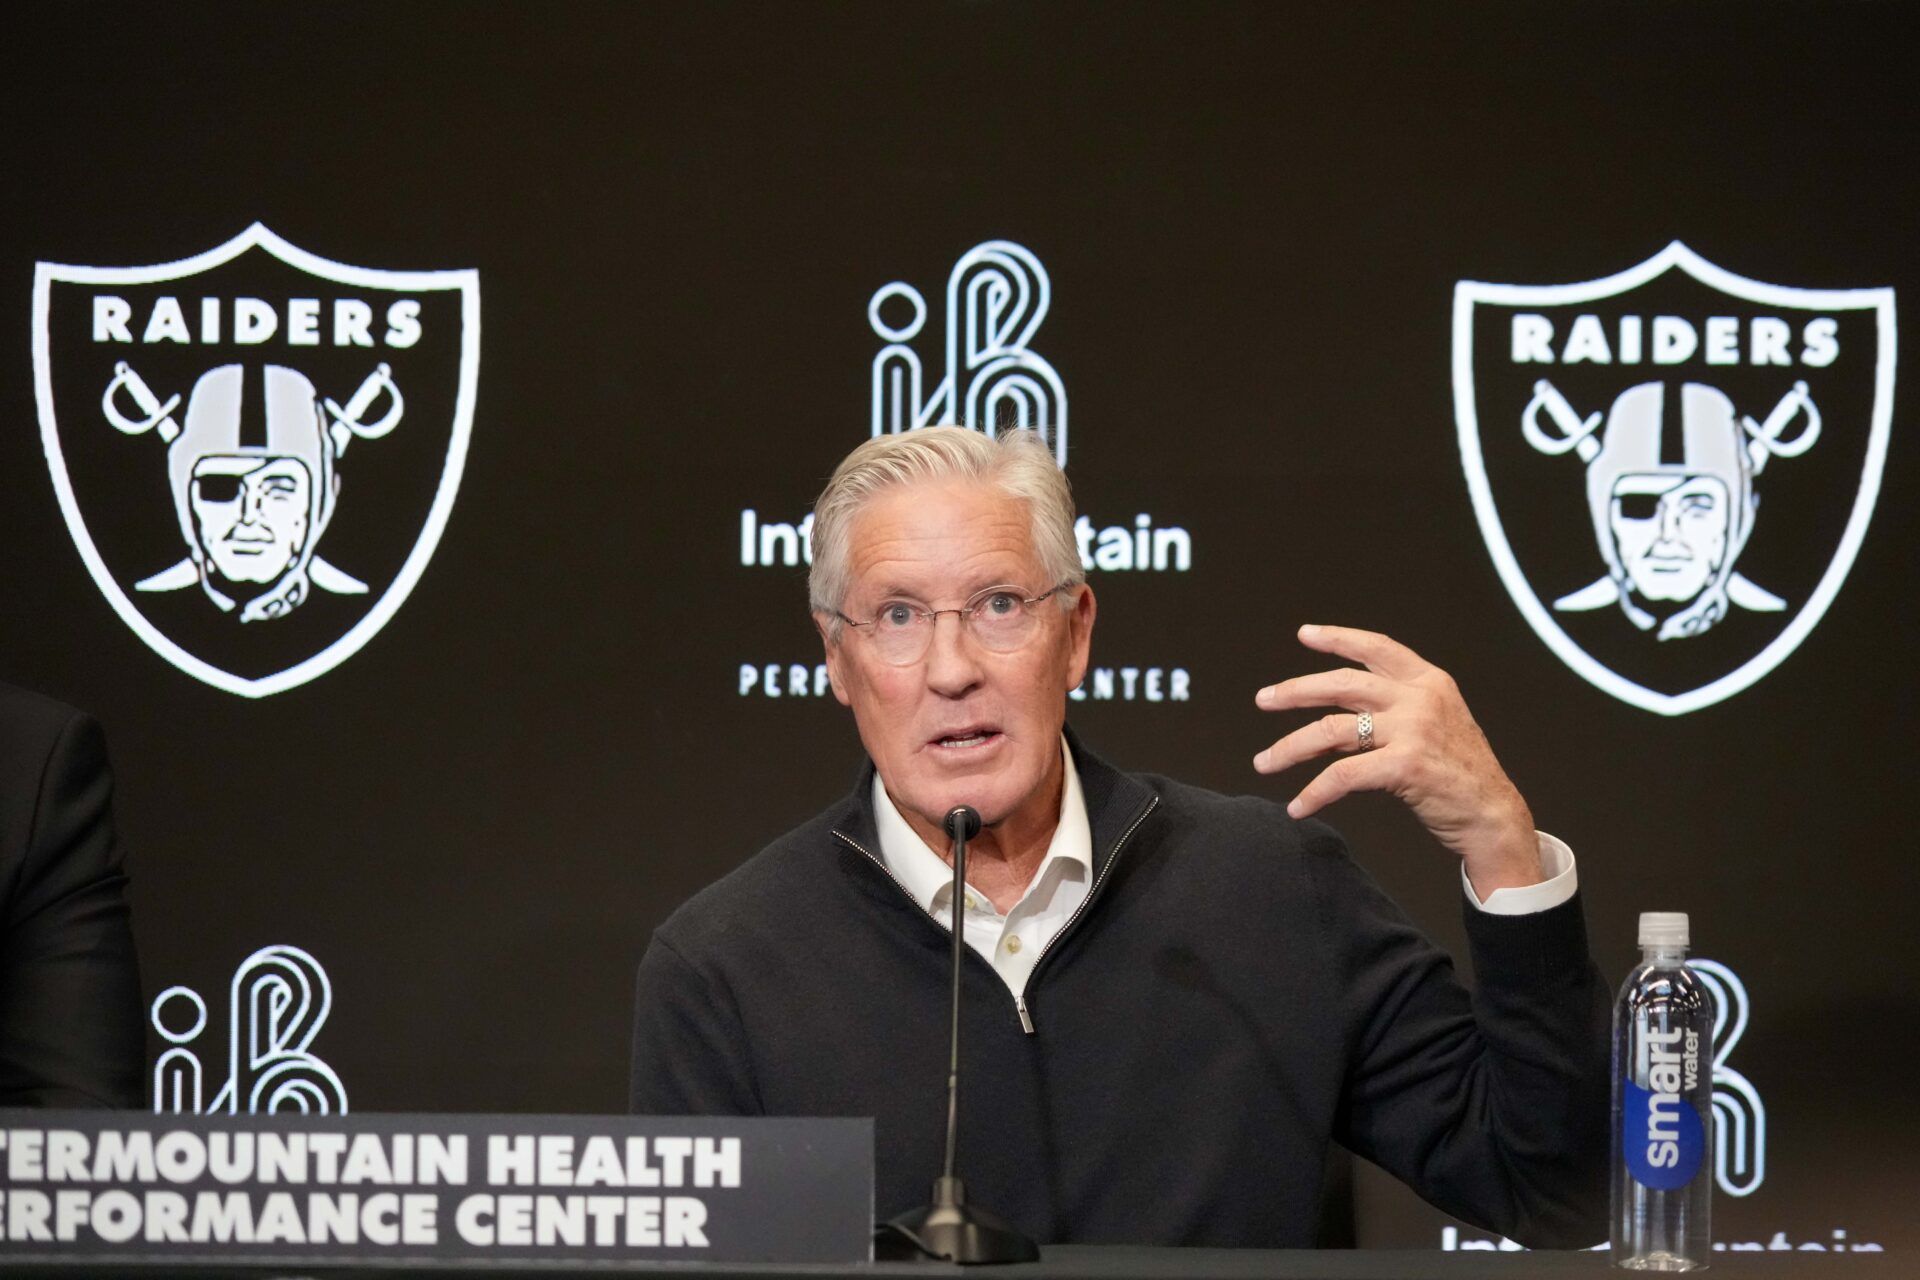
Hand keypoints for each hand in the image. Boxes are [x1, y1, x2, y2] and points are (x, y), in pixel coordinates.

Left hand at [1253, 624, 1541, 896]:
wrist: (1494, 816)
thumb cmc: (1461, 776)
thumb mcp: (1434, 727)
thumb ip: (1392, 715)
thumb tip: (1334, 723)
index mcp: (1429, 682)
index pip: (1377, 648)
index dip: (1339, 638)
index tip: (1306, 634)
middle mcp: (1419, 698)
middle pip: (1341, 684)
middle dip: (1295, 691)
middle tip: (1263, 699)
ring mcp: (1412, 729)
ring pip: (1331, 730)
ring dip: (1290, 747)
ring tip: (1264, 762)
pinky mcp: (1404, 764)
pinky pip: (1342, 775)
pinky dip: (1314, 792)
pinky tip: (1297, 807)